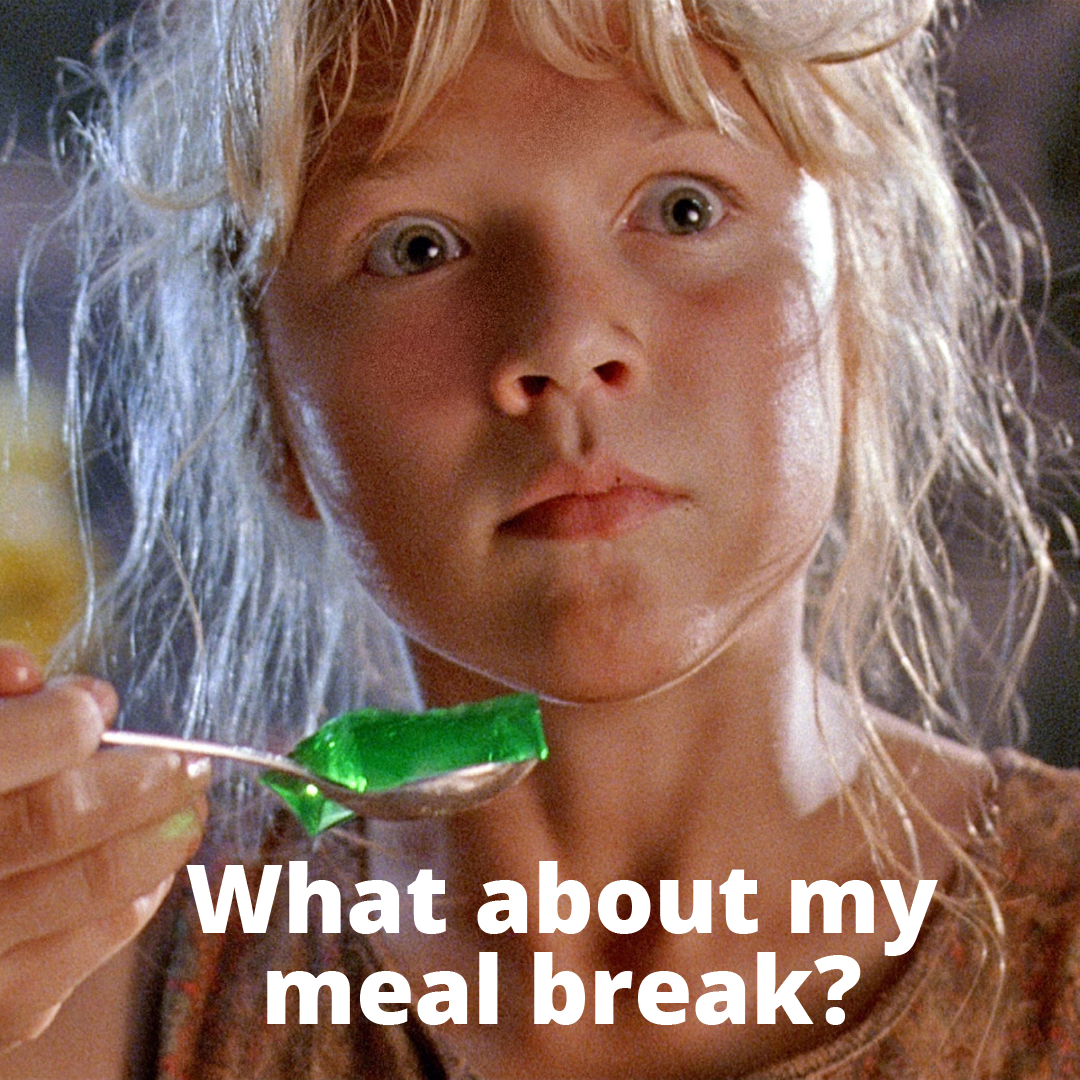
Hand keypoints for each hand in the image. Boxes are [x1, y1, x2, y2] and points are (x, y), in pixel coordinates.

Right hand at [0, 643, 209, 1052]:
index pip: (2, 751)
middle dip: (140, 777)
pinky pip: (77, 957)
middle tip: (187, 760)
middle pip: (56, 817)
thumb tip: (27, 670)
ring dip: (156, 838)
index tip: (96, 703)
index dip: (65, 720)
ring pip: (85, 888)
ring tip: (187, 807)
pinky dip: (130, 905)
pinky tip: (152, 872)